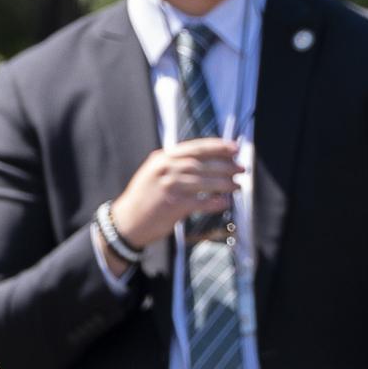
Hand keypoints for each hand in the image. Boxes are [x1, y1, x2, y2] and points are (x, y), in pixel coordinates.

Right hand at [107, 138, 242, 252]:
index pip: (195, 148)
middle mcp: (165, 169)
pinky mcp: (173, 206)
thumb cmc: (144, 198)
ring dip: (224, 183)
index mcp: (162, 158)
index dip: (217, 147)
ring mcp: (169, 187)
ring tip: (236, 186)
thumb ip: (174, 164)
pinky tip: (224, 202)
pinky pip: (200, 202)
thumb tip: (205, 160)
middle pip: (202, 163)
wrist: (126, 222)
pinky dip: (214, 202)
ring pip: (204, 181)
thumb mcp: (153, 172)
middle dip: (225, 165)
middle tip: (241, 169)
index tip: (234, 148)